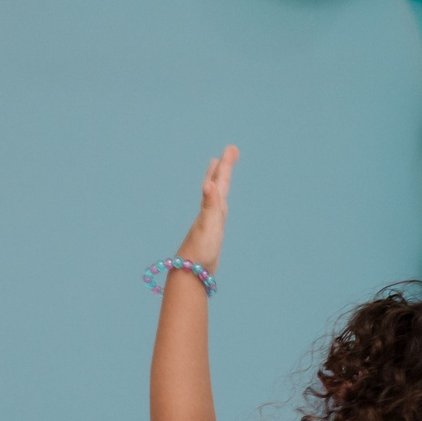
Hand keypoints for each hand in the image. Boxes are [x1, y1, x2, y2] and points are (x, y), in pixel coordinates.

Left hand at [176, 146, 238, 273]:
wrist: (190, 273)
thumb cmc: (200, 250)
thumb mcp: (208, 224)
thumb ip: (209, 203)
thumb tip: (208, 183)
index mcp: (211, 207)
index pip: (219, 181)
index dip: (226, 165)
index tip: (231, 148)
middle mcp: (209, 212)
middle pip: (216, 185)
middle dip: (222, 169)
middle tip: (227, 153)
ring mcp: (209, 223)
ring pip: (215, 198)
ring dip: (217, 184)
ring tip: (217, 177)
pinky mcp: (210, 234)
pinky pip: (216, 213)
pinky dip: (217, 205)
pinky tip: (217, 209)